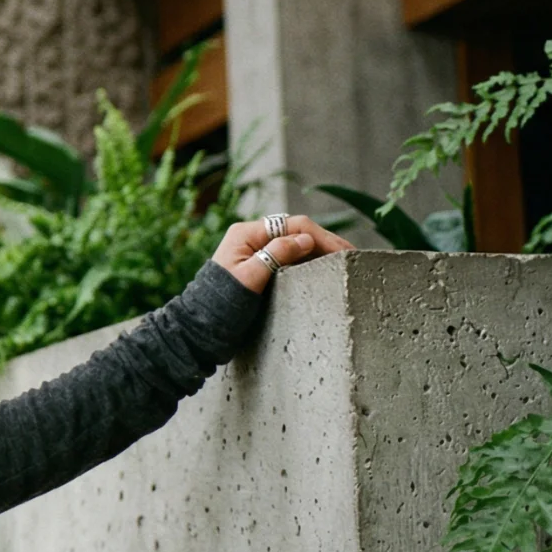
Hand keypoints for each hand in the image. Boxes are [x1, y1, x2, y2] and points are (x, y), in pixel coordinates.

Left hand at [213, 214, 351, 293]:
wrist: (198, 327)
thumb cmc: (219, 305)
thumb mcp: (250, 278)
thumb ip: (276, 255)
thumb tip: (306, 239)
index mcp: (246, 234)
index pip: (293, 225)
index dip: (322, 237)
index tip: (344, 251)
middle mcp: (250, 238)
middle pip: (296, 231)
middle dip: (325, 241)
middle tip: (352, 255)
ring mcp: (254, 252)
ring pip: (294, 243)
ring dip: (318, 250)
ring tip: (343, 261)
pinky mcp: (258, 266)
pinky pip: (287, 257)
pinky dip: (307, 260)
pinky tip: (324, 268)